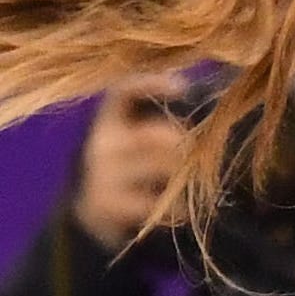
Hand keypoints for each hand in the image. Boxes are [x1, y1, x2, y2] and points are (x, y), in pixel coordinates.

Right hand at [69, 77, 189, 251]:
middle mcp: (103, 144)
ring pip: (159, 167)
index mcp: (111, 121)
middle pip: (150, 135)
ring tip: (196, 182)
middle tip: (198, 152)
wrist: (95, 210)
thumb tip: (196, 92)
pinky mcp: (109, 203)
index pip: (123, 92)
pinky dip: (177, 208)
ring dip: (185, 174)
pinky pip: (156, 203)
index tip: (182, 86)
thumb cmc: (130, 166)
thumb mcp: (137, 138)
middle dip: (181, 142)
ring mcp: (103, 174)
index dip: (149, 84)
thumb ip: (163, 119)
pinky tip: (184, 211)